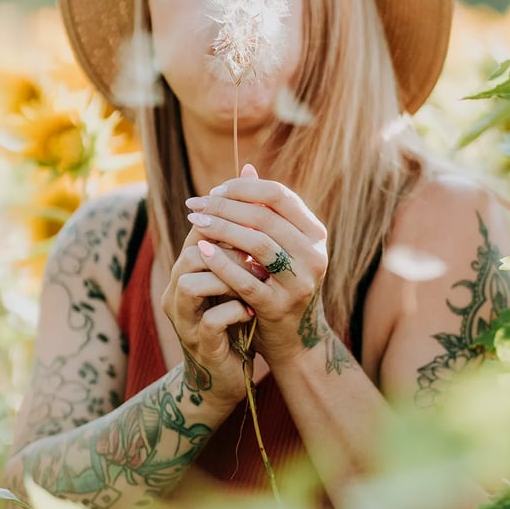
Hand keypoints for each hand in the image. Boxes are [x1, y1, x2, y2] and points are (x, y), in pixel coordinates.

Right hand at [161, 224, 253, 409]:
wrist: (224, 376)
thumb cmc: (231, 321)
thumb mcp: (232, 281)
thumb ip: (237, 249)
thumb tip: (256, 198)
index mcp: (185, 273)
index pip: (198, 232)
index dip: (228, 223)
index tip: (260, 225)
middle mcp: (177, 293)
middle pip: (191, 255)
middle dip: (230, 252)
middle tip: (260, 258)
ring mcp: (185, 321)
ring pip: (191, 285)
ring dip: (228, 280)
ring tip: (256, 282)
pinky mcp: (200, 346)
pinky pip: (211, 321)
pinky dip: (234, 313)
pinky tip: (252, 312)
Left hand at [184, 163, 328, 366]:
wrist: (296, 341)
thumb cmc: (281, 284)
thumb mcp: (280, 246)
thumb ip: (265, 210)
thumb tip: (247, 167)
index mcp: (315, 233)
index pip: (279, 195)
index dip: (243, 189)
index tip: (212, 192)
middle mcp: (314, 254)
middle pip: (265, 216)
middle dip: (224, 207)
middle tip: (194, 205)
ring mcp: (300, 282)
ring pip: (257, 243)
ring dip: (220, 229)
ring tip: (194, 222)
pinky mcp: (280, 307)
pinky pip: (246, 279)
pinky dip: (221, 263)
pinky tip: (201, 250)